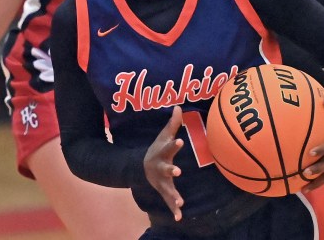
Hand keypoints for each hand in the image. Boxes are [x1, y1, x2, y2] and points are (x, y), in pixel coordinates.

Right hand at [144, 106, 184, 220]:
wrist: (142, 166)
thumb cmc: (158, 149)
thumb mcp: (163, 136)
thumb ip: (173, 123)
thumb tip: (179, 106)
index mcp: (162, 153)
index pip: (169, 146)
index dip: (174, 144)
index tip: (180, 140)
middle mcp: (161, 167)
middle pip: (166, 168)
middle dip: (171, 170)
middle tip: (177, 171)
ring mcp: (161, 180)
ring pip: (167, 187)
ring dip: (173, 194)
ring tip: (180, 201)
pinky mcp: (164, 190)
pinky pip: (169, 201)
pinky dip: (173, 209)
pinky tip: (179, 217)